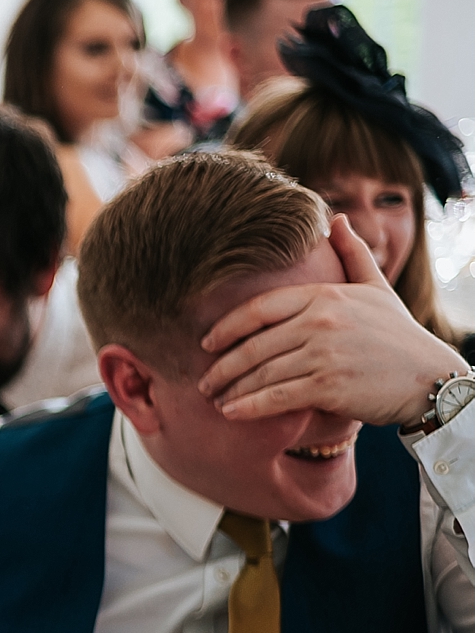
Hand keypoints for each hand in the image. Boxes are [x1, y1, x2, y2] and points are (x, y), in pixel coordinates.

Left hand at [198, 214, 467, 426]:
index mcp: (325, 296)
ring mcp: (324, 353)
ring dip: (231, 390)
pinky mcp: (329, 386)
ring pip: (261, 373)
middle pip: (254, 345)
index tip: (206, 343)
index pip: (260, 308)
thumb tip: (337, 218)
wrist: (429, 378)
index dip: (227, 327)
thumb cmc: (398, 335)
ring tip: (215, 400)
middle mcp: (321, 321)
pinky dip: (248, 407)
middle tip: (203, 381)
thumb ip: (352, 255)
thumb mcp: (377, 289)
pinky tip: (231, 413)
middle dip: (222, 367)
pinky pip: (276, 397)